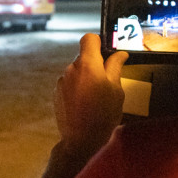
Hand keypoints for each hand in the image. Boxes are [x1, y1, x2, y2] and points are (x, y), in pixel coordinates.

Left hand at [54, 33, 127, 158]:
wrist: (80, 139)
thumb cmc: (103, 114)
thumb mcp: (116, 90)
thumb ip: (115, 67)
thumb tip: (120, 54)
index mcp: (88, 64)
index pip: (89, 38)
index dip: (98, 43)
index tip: (106, 54)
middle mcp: (71, 68)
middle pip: (83, 56)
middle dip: (94, 64)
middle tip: (106, 81)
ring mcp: (62, 80)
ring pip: (77, 70)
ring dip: (85, 77)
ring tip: (95, 96)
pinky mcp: (57, 92)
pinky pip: (70, 82)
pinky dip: (77, 87)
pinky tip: (84, 103)